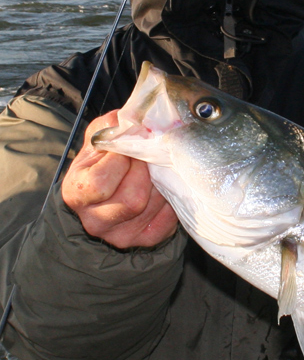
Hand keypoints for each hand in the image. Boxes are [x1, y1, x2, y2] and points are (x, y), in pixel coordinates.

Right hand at [62, 110, 178, 248]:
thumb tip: (135, 120)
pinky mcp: (146, 239)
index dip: (121, 160)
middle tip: (149, 158)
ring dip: (161, 183)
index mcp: (77, 194)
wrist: (105, 198)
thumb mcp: (97, 143)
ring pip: (154, 205)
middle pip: (133, 198)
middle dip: (146, 171)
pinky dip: (171, 199)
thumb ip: (110, 128)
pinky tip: (163, 189)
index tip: (129, 147)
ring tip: (156, 171)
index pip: (101, 182)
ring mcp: (122, 235)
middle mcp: (96, 221)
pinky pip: (169, 218)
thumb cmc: (101, 165)